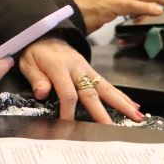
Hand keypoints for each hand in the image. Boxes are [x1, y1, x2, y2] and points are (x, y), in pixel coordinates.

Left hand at [17, 38, 143, 123]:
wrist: (45, 35)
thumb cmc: (36, 53)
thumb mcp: (28, 63)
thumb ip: (36, 79)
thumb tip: (42, 92)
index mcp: (59, 68)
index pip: (68, 93)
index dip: (68, 111)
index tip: (68, 127)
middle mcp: (77, 69)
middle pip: (92, 93)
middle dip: (102, 112)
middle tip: (111, 128)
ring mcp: (87, 70)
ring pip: (106, 88)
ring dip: (122, 103)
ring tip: (135, 116)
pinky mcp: (92, 72)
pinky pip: (108, 85)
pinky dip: (122, 96)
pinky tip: (133, 106)